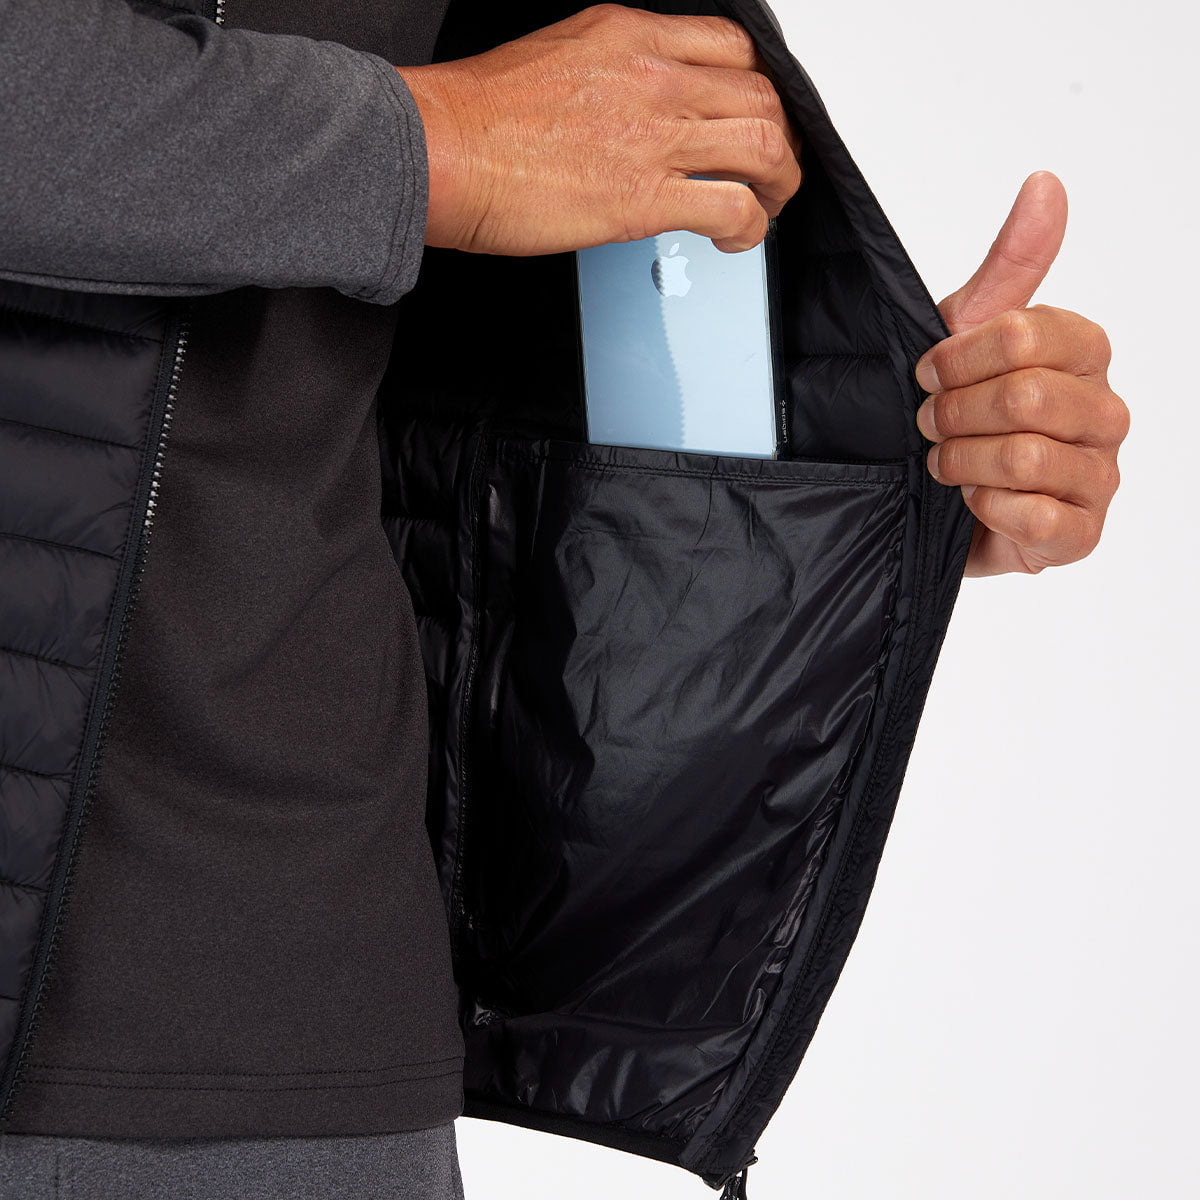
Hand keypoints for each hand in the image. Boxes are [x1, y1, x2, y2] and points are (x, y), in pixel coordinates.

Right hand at [395, 4, 800, 255]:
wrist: (442, 150)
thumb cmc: (479, 115)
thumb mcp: (558, 57)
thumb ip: (610, 73)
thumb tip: (632, 108)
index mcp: (631, 36)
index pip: (732, 46)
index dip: (759, 86)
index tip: (754, 116)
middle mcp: (654, 76)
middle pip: (761, 94)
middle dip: (780, 138)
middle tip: (771, 169)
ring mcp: (655, 135)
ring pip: (763, 145)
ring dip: (778, 182)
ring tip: (766, 206)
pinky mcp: (646, 197)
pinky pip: (734, 207)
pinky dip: (751, 227)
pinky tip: (738, 239)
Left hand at [914, 172, 1128, 576]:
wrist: (933, 500)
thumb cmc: (958, 411)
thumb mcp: (966, 332)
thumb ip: (1011, 266)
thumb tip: (1046, 184)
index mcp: (1083, 355)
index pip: (1030, 335)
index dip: (961, 358)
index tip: (928, 372)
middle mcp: (1103, 412)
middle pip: (1027, 397)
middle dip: (956, 413)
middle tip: (930, 424)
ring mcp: (1098, 476)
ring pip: (1028, 457)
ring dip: (962, 461)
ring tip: (944, 464)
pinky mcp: (1080, 536)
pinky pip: (1039, 518)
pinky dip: (987, 509)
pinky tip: (972, 504)